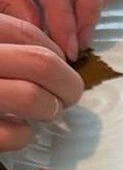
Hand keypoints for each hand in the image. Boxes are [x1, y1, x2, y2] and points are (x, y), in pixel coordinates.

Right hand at [0, 13, 83, 150]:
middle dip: (68, 84)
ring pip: (31, 97)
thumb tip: (54, 54)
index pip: (27, 35)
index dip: (56, 54)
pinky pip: (13, 133)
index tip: (61, 68)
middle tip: (68, 97)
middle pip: (42, 64)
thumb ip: (5, 41)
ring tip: (44, 111)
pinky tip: (15, 128)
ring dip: (49, 108)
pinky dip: (23, 134)